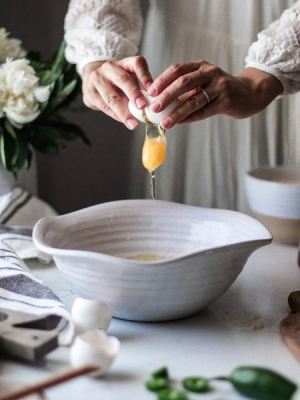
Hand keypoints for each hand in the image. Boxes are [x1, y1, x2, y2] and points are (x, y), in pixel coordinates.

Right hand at [82, 56, 152, 129]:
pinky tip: (123, 121)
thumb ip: (142, 89)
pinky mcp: (89, 92)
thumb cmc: (119, 83)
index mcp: (125, 62)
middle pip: (122, 79)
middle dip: (133, 94)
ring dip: (123, 112)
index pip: (137, 63)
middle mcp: (110, 67)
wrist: (95, 81)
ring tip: (133, 124)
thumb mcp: (132, 81)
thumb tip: (154, 104)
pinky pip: (104, 106)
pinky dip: (115, 115)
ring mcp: (97, 78)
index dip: (145, 77)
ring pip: (111, 97)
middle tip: (142, 107)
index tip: (153, 91)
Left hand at [146, 61, 282, 128]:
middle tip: (154, 108)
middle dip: (166, 96)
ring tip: (165, 123)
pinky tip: (179, 123)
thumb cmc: (220, 90)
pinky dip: (190, 118)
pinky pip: (204, 111)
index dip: (162, 80)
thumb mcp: (204, 82)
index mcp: (201, 66)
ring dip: (177, 113)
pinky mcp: (226, 101)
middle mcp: (210, 73)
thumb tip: (160, 102)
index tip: (150, 92)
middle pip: (183, 83)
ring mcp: (220, 86)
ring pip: (193, 101)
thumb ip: (186, 89)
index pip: (177, 69)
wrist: (249, 94)